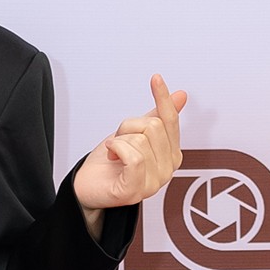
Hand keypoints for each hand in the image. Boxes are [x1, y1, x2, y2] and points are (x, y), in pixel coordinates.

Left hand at [75, 74, 186, 226]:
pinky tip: (111, 155)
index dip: (162, 98)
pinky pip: (133, 158)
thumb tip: (181, 96)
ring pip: (140, 140)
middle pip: (152, 127)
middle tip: (118, 142)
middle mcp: (167, 170)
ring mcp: (153, 183)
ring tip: (114, 153)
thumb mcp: (134, 132)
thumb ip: (158, 116)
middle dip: (127, 128)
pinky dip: (117, 149)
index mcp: (171, 154)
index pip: (170, 120)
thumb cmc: (111, 161)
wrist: (87, 185)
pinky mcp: (135, 191)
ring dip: (118, 141)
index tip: (155, 78)